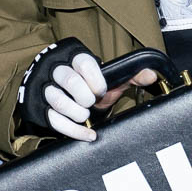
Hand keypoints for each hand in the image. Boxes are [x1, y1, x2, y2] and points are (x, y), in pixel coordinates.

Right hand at [16, 38, 156, 141]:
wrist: (64, 92)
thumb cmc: (88, 83)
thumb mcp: (108, 77)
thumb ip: (130, 75)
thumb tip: (151, 75)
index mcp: (73, 57)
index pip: (83, 63)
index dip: (95, 80)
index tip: (102, 90)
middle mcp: (56, 69)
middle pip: (68, 80)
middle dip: (85, 96)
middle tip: (92, 102)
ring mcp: (45, 88)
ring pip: (58, 100)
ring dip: (77, 112)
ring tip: (86, 115)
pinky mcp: (39, 107)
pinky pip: (53, 120)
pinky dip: (73, 130)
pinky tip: (87, 133)